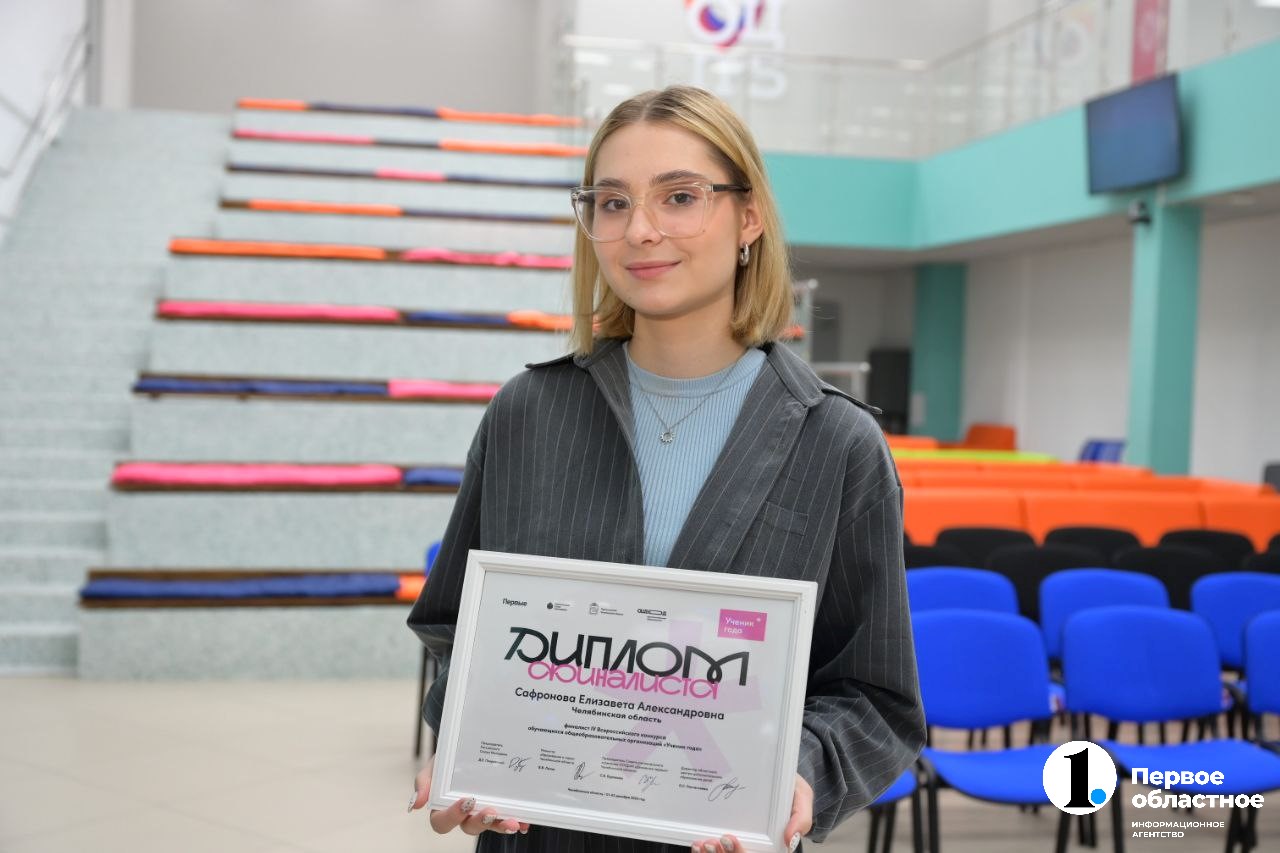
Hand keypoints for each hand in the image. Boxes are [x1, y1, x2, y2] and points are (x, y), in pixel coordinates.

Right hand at [408, 756, 530, 835]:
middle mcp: (465, 813)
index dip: (452, 816)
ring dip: (502, 826)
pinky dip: (520, 821)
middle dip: (481, 822)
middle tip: (491, 811)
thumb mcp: (435, 764)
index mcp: (444, 806)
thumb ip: (424, 781)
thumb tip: (416, 805)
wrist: (470, 741)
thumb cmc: (449, 758)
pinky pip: (511, 818)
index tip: (466, 801)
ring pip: (492, 825)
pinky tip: (527, 821)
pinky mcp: (503, 806)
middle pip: (470, 827)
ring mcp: (485, 810)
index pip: (442, 822)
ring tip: (514, 822)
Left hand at [690, 773, 812, 851]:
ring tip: (702, 844)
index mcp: (774, 843)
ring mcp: (742, 842)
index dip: (739, 852)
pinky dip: (704, 852)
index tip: (727, 839)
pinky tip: (697, 844)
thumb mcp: (801, 796)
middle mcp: (757, 845)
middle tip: (712, 842)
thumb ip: (801, 816)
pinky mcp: (729, 836)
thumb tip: (789, 840)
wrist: (776, 773)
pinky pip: (717, 852)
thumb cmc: (789, 786)